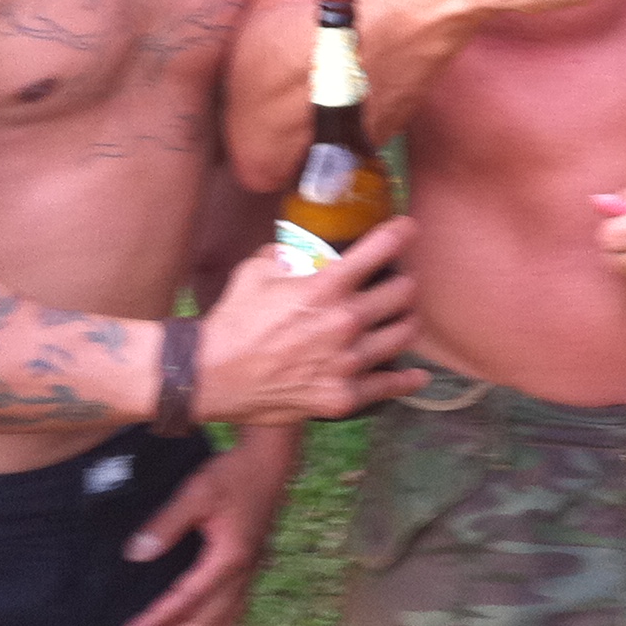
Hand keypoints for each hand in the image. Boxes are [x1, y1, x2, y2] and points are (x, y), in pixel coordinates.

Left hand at [115, 432, 297, 625]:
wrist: (271, 463)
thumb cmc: (232, 474)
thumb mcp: (197, 491)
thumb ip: (166, 524)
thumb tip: (134, 554)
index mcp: (228, 558)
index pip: (186, 601)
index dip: (156, 622)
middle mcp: (242, 575)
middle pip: (203, 624)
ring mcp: (249, 576)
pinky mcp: (250, 573)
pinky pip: (234, 617)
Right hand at [196, 218, 426, 422]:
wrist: (210, 377)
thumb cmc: (231, 322)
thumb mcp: (253, 272)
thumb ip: (281, 254)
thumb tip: (292, 251)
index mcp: (326, 287)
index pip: (381, 249)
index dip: (400, 233)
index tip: (408, 229)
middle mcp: (345, 322)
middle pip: (404, 292)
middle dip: (403, 282)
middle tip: (397, 282)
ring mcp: (347, 362)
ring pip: (405, 334)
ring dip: (405, 322)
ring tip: (400, 319)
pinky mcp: (344, 396)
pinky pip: (391, 386)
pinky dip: (406, 379)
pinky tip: (416, 375)